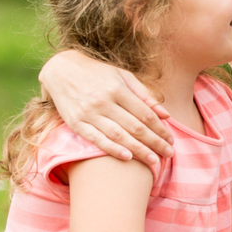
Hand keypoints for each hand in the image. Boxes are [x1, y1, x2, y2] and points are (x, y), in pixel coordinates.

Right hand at [38, 50, 174, 166]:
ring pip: (118, 135)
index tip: (170, 139)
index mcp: (117, 89)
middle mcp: (104, 101)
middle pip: (135, 127)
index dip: (160, 128)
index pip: (145, 113)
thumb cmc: (97, 73)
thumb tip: (165, 113)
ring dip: (138, 150)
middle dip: (154, 142)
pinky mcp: (76, 123)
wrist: (61, 70)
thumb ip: (144, 94)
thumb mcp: (122, 76)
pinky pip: (97, 139)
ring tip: (154, 161)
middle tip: (169, 154)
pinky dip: (112, 149)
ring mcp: (89, 113)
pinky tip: (127, 158)